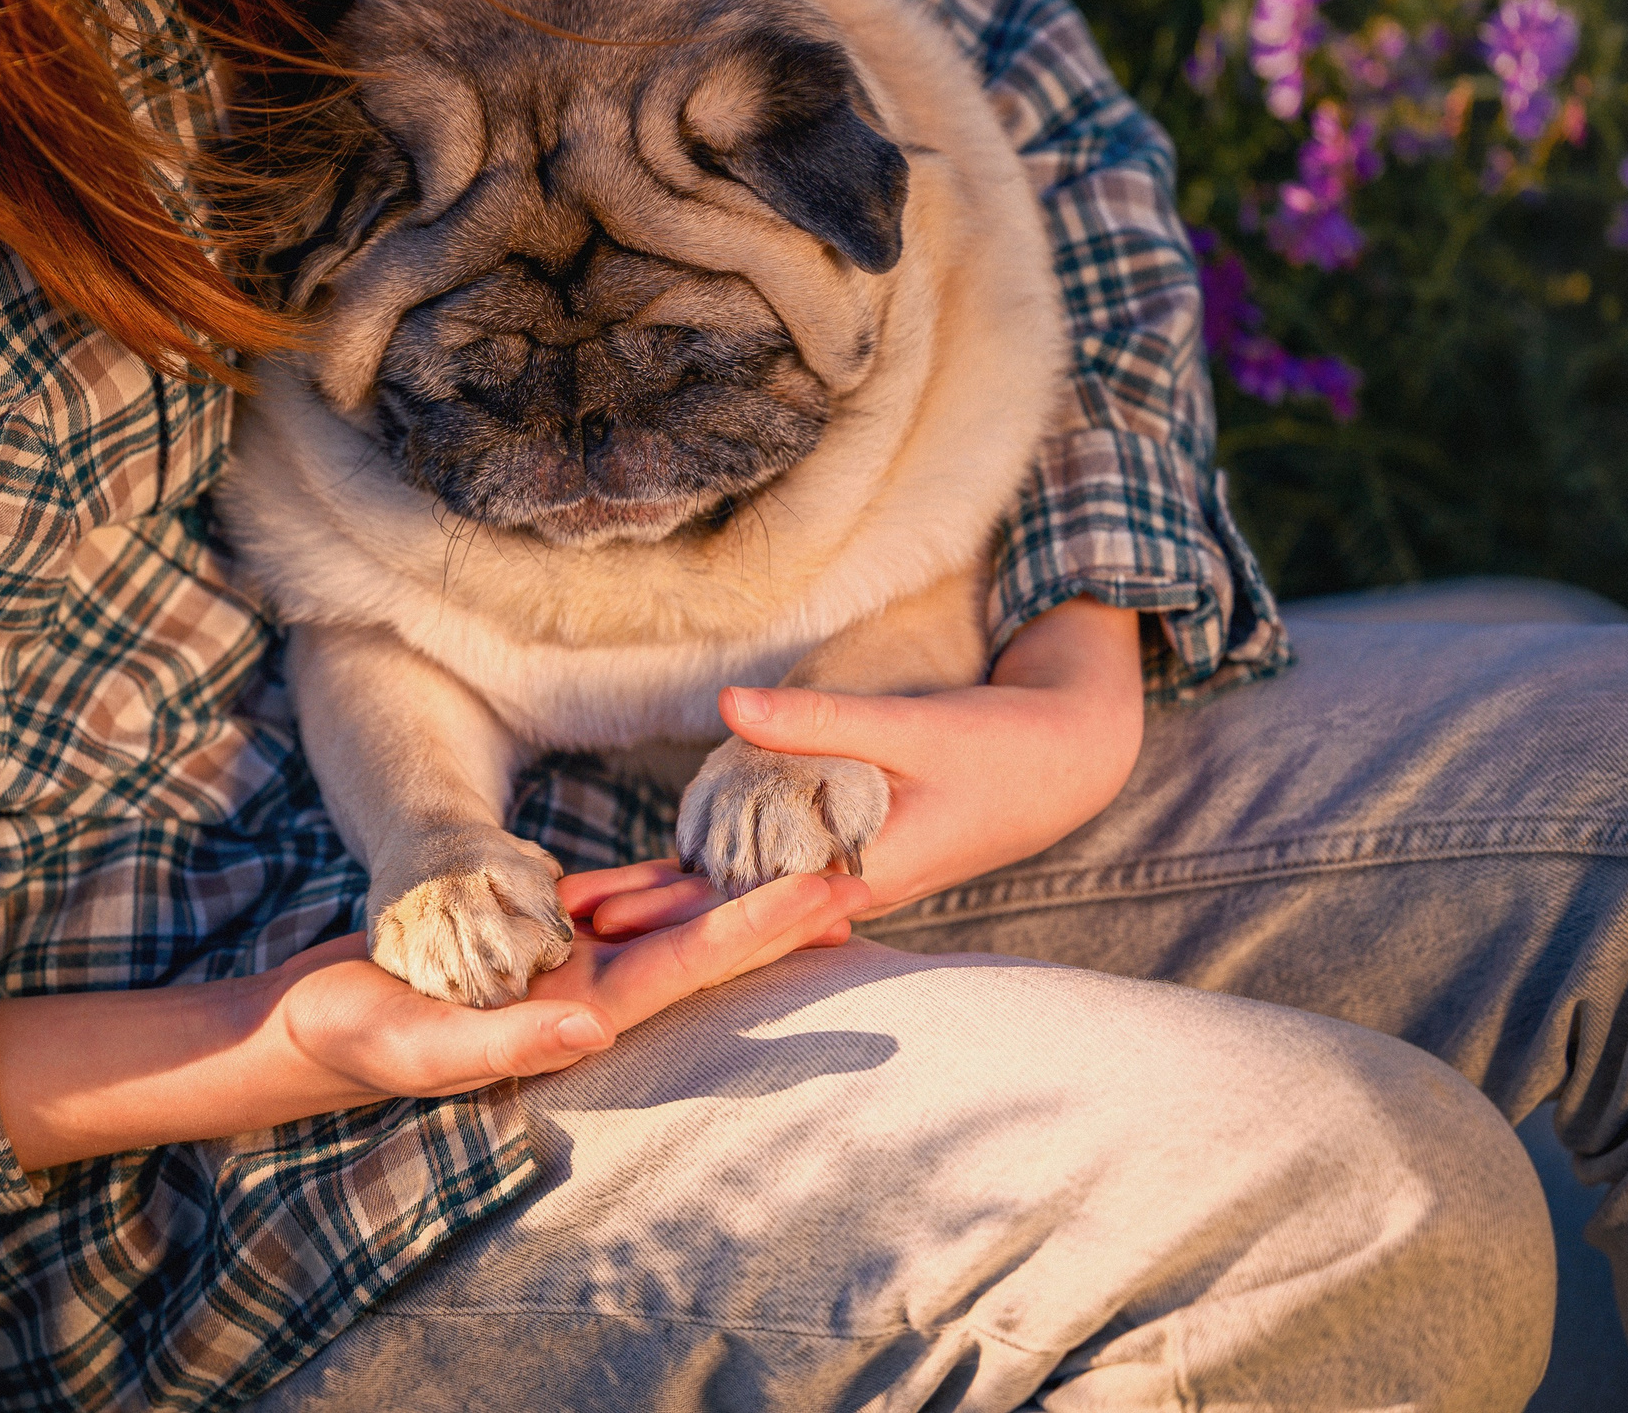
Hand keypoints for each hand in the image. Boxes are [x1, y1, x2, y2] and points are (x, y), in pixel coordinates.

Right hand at [277, 867, 870, 1098]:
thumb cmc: (354, 1042)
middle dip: (776, 908)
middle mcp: (586, 987)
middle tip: (858, 871)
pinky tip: (705, 852)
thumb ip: (505, 1039)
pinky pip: (608, 893)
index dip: (759, 931)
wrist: (303, 1027)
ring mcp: (563, 958)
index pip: (687, 967)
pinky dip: (657, 873)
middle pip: (700, 938)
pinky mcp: (532, 929)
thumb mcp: (421, 1044)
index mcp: (576, 1015)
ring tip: (805, 856)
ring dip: (731, 888)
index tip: (826, 898)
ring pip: (663, 912)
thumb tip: (593, 1023)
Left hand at [588, 597, 1143, 936]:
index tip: (599, 918)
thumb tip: (726, 705)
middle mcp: (843, 888)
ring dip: (672, 902)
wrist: (1066, 765)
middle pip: (726, 910)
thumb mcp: (911, 726)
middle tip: (561, 923)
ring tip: (597, 913)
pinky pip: (769, 872)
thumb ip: (817, 720)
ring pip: (742, 896)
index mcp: (856, 874)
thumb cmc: (998, 747)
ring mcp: (846, 876)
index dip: (666, 909)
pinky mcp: (850, 853)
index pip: (740, 903)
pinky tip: (677, 888)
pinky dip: (718, 880)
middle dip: (647, 917)